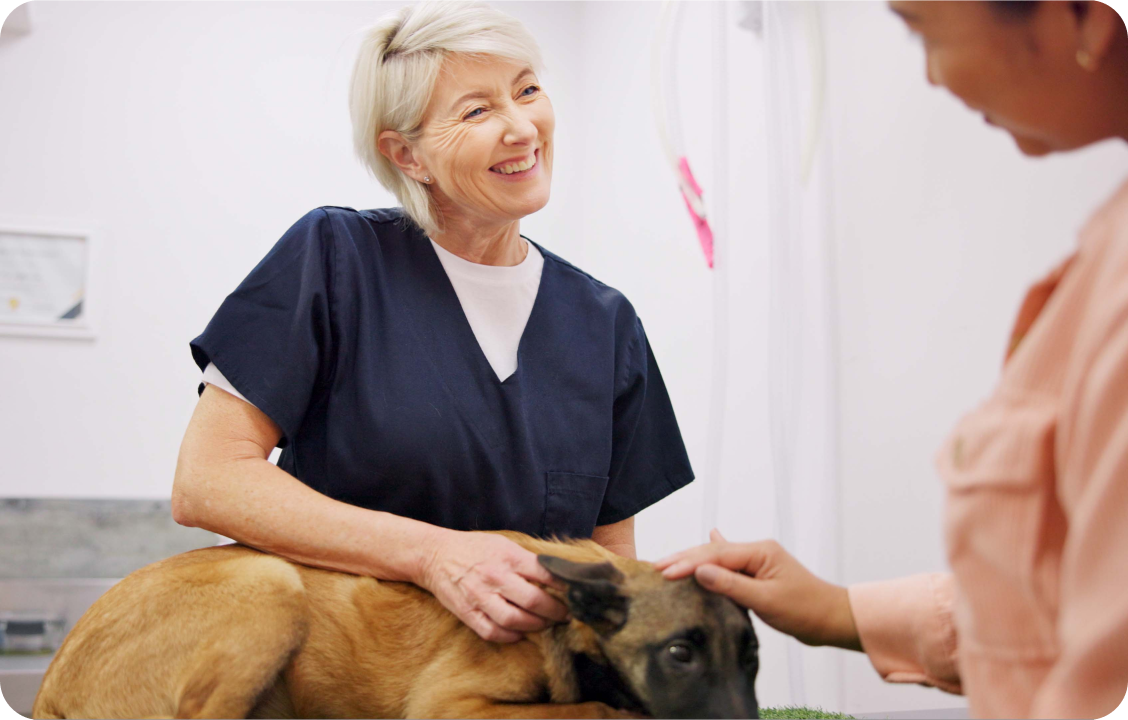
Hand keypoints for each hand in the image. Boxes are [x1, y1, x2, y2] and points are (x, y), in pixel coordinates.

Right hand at [417, 530, 569, 642]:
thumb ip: (527, 560)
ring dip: (536, 626)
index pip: (544, 574)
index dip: (564, 587)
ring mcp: (480, 597)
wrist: (435, 555)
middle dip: (556, 611)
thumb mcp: (503, 544)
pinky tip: (520, 634)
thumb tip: (556, 574)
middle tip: (566, 615)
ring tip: (547, 624)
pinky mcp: (467, 612)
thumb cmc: (474, 548)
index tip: (575, 593)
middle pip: (534, 601)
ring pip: (515, 620)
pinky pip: (492, 631)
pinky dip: (510, 637)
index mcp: (508, 557)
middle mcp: (495, 577)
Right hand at [655, 530, 861, 650]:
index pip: (716, 555)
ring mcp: (759, 561)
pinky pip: (730, 563)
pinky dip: (715, 556)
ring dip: (694, 559)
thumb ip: (731, 586)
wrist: (832, 620)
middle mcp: (758, 551)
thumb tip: (699, 571)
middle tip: (656, 566)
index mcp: (760, 552)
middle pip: (713, 551)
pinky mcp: (759, 574)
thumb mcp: (766, 600)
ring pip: (719, 557)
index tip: (664, 573)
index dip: (688, 563)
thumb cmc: (805, 611)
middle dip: (684, 558)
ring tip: (669, 562)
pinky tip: (712, 535)